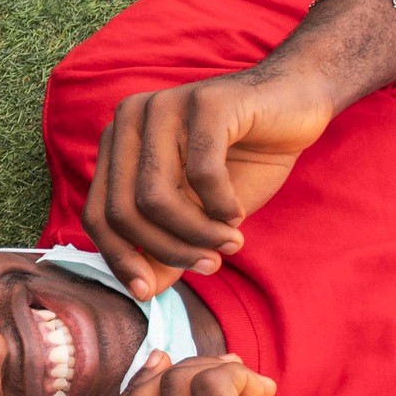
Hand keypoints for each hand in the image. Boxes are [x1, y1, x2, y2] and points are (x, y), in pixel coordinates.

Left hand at [83, 64, 338, 298]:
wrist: (297, 102)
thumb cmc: (243, 159)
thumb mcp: (199, 212)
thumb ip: (166, 245)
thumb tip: (143, 291)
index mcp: (117, 143)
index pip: (98, 214)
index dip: (119, 259)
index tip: (148, 292)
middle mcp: (129, 120)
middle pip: (124, 211)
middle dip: (166, 251)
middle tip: (209, 266)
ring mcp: (164, 106)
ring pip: (156, 198)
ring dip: (196, 233)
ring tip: (228, 243)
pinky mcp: (205, 102)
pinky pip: (202, 175)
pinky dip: (222, 206)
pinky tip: (237, 213)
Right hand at [92, 351, 389, 395]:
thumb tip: (151, 364)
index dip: (137, 390)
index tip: (174, 373)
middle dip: (179, 372)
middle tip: (225, 378)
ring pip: (174, 387)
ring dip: (215, 369)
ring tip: (249, 384)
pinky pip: (210, 385)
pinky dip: (236, 372)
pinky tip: (265, 389)